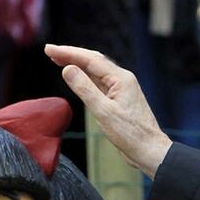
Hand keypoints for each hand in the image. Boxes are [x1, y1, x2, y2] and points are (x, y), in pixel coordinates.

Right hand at [44, 44, 171, 177]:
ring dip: (77, 65)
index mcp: (121, 78)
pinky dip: (85, 77)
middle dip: (71, 55)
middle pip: (93, 61)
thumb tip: (68, 69)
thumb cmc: (131, 134)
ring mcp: (121, 89)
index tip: (50, 49)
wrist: (149, 150)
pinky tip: (77, 77)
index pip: (90, 59)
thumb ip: (85, 89)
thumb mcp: (103, 112)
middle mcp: (122, 80)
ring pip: (96, 71)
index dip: (68, 53)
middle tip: (50, 52)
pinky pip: (100, 83)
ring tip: (58, 60)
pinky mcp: (119, 99)